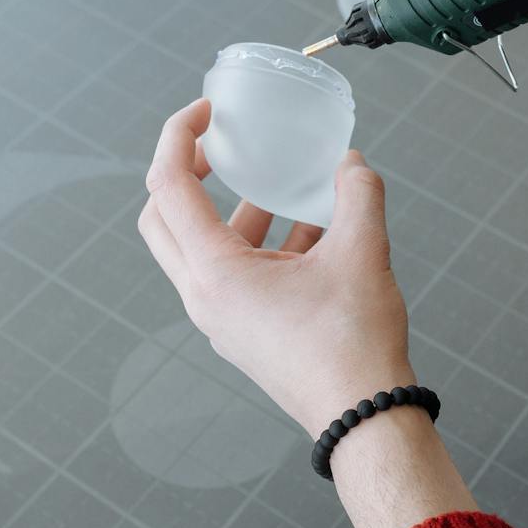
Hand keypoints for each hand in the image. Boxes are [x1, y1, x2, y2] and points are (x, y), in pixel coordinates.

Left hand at [138, 99, 414, 437]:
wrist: (364, 417)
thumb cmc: (353, 345)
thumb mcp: (363, 253)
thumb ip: (357, 194)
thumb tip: (352, 163)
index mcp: (215, 273)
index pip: (167, 186)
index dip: (179, 135)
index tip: (209, 111)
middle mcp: (204, 297)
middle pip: (163, 218)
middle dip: (185, 173)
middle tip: (220, 146)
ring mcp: (221, 319)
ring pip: (201, 248)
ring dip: (232, 209)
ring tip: (279, 183)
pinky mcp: (243, 332)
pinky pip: (233, 274)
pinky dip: (258, 243)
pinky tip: (309, 230)